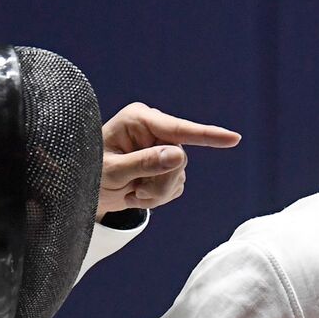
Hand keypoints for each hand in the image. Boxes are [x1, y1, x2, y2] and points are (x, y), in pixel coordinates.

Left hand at [98, 102, 240, 218]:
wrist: (84, 188)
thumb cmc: (91, 173)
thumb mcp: (112, 171)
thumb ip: (144, 163)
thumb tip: (179, 155)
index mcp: (139, 119)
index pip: (178, 130)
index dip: (208, 136)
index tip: (233, 139)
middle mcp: (154, 129)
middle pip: (180, 160)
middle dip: (161, 184)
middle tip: (135, 193)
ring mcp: (162, 146)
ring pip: (180, 177)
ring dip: (157, 194)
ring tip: (131, 192)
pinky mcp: (166, 164)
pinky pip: (177, 187)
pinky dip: (158, 198)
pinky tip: (138, 193)